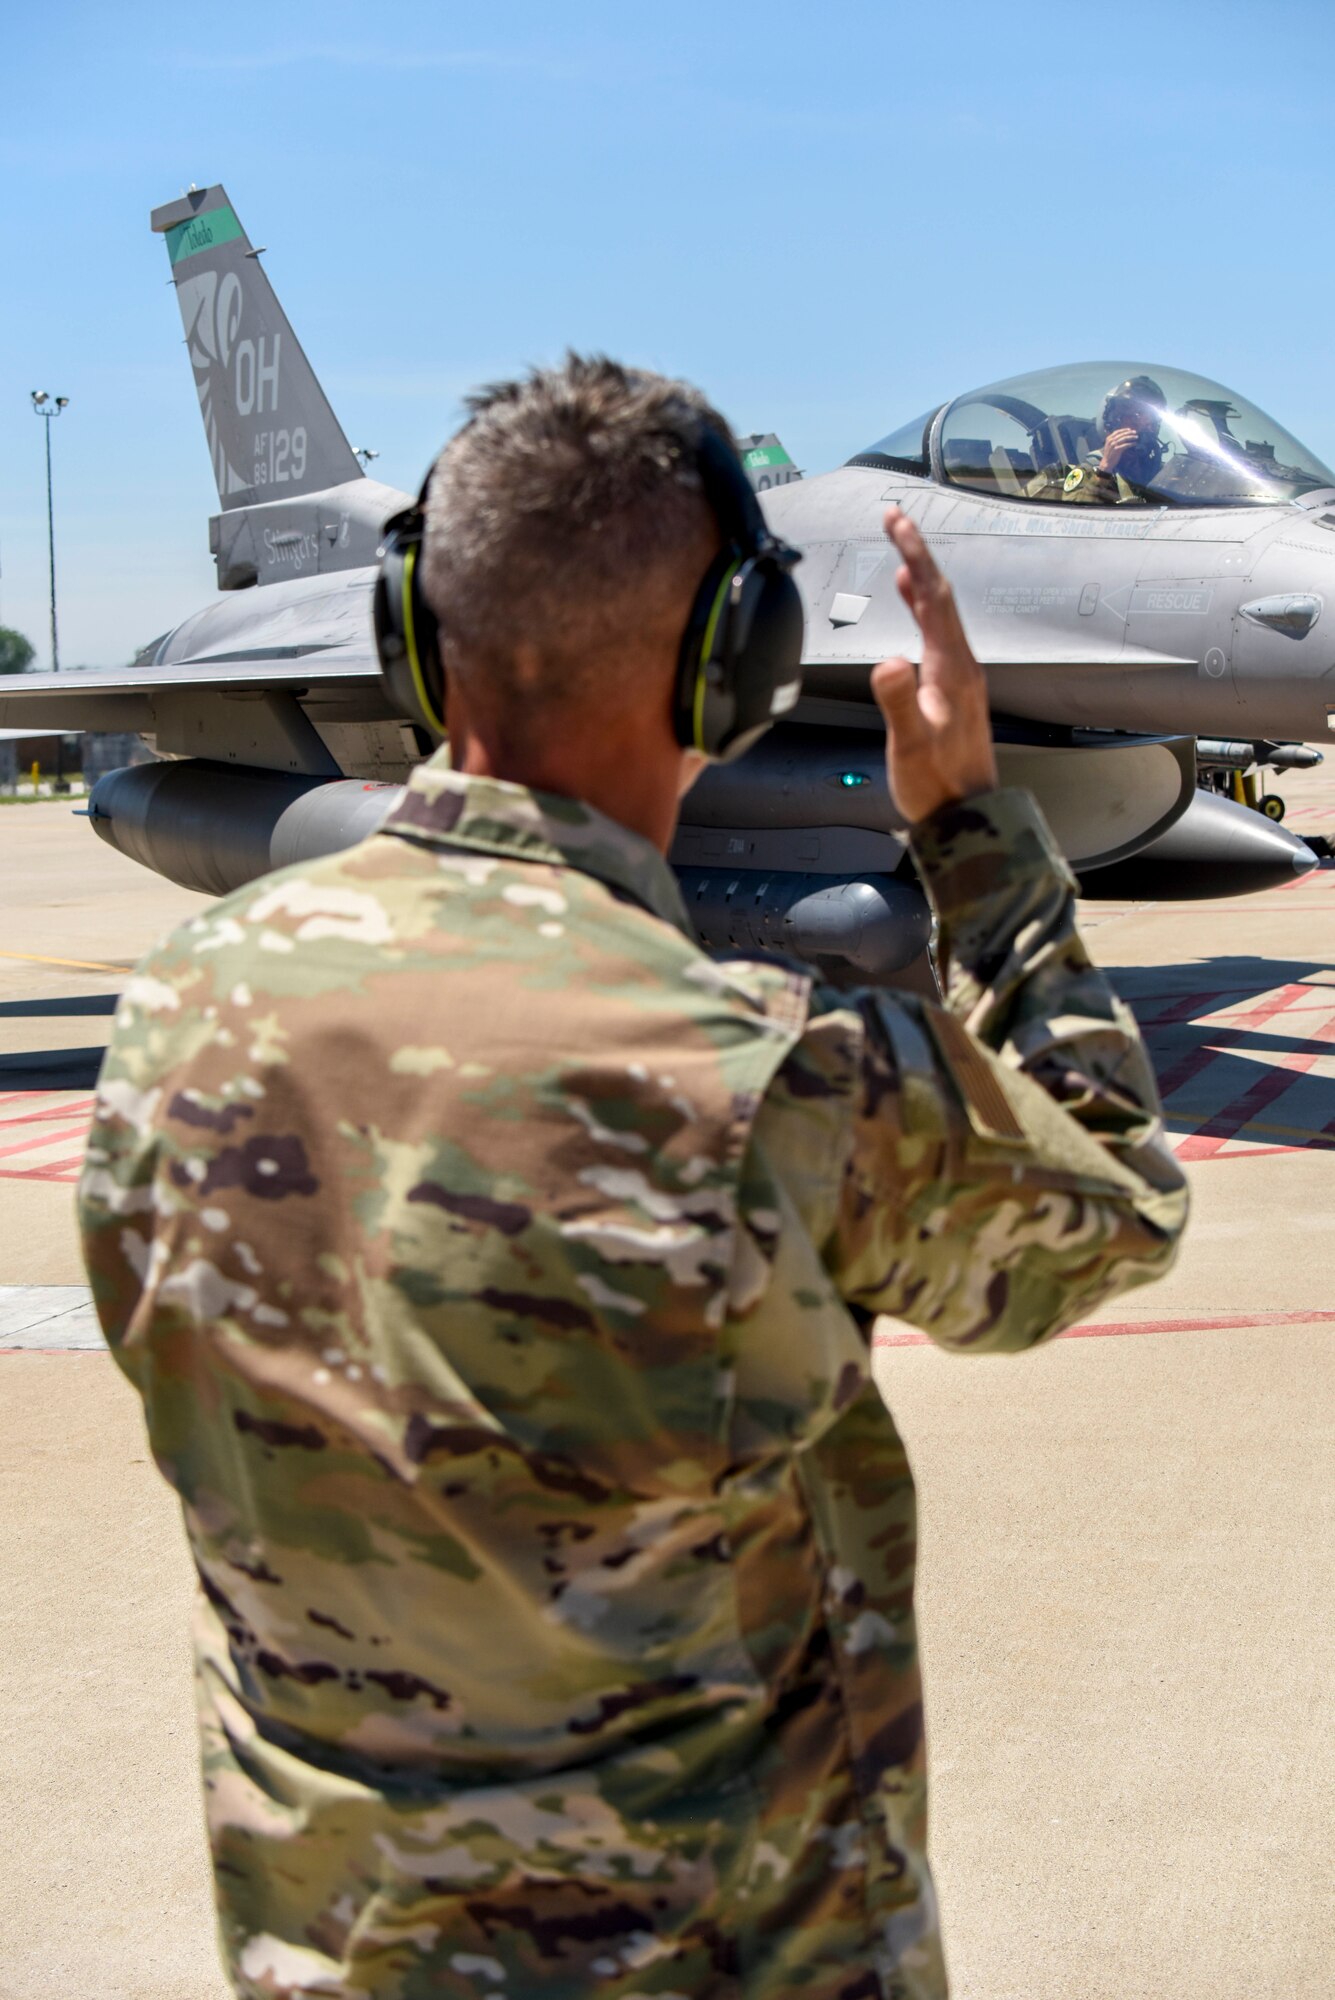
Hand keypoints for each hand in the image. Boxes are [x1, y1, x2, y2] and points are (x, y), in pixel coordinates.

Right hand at [871, 507, 998, 824]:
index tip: (897, 521)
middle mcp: (962, 665)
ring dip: (920, 577)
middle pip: (940, 596)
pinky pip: (937, 633)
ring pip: (940, 613)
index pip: (934, 598)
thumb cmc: (935, 785)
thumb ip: (898, 702)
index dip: (916, 555)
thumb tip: (887, 661)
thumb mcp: (910, 744)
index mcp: (952, 669)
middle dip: (917, 553)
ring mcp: (960, 677)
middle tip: (895, 517)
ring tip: (901, 549)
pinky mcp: (953, 690)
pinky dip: (922, 608)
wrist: (965, 817)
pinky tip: (911, 604)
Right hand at [1099, 426, 1137, 472]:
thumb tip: (1123, 436)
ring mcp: (1113, 445)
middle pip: (1122, 434)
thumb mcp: (1110, 445)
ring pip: (1125, 438)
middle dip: (1129, 433)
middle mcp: (1111, 440)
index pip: (1117, 432)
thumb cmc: (1109, 454)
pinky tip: (1135, 443)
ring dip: (1131, 437)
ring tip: (1136, 437)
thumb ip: (1114, 440)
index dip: (1124, 430)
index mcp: (1109, 438)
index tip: (1130, 429)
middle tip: (1135, 432)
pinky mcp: (1117, 449)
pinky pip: (1126, 445)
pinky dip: (1131, 444)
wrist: (1107, 463)